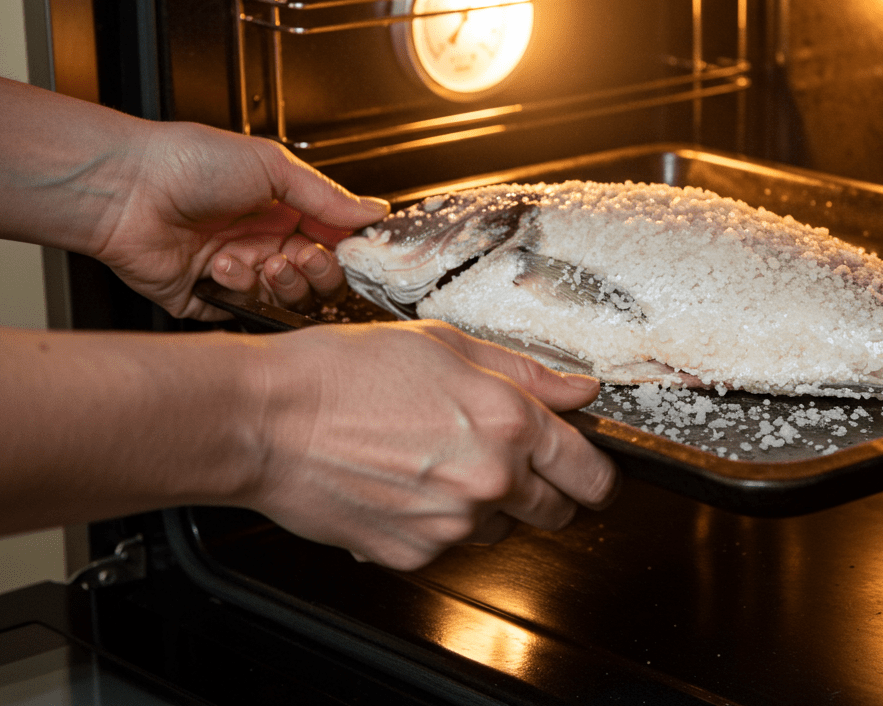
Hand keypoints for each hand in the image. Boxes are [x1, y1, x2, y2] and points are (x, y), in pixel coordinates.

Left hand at [95, 121, 388, 319]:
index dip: (346, 250)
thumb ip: (328, 197)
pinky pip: (244, 312)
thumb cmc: (188, 162)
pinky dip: (240, 291)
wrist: (125, 189)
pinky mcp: (208, 298)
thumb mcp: (272, 167)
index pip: (333, 240)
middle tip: (301, 256)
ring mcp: (237, 271)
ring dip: (280, 282)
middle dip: (316, 271)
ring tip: (259, 260)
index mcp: (282, 209)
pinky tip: (221, 265)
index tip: (354, 251)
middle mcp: (262, 241)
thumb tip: (374, 210)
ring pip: (286, 299)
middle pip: (316, 278)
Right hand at [247, 320, 618, 569]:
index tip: (591, 475)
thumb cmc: (345, 372)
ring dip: (486, 505)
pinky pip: (447, 546)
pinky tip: (405, 484)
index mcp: (508, 422)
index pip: (589, 471)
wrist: (267, 418)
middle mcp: (489, 479)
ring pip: (500, 529)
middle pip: (556, 512)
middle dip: (545, 490)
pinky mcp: (412, 554)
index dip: (596, 474)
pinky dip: (436, 524)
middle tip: (508, 462)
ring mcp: (451, 524)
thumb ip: (526, 372)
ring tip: (438, 462)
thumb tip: (579, 390)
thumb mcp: (446, 346)